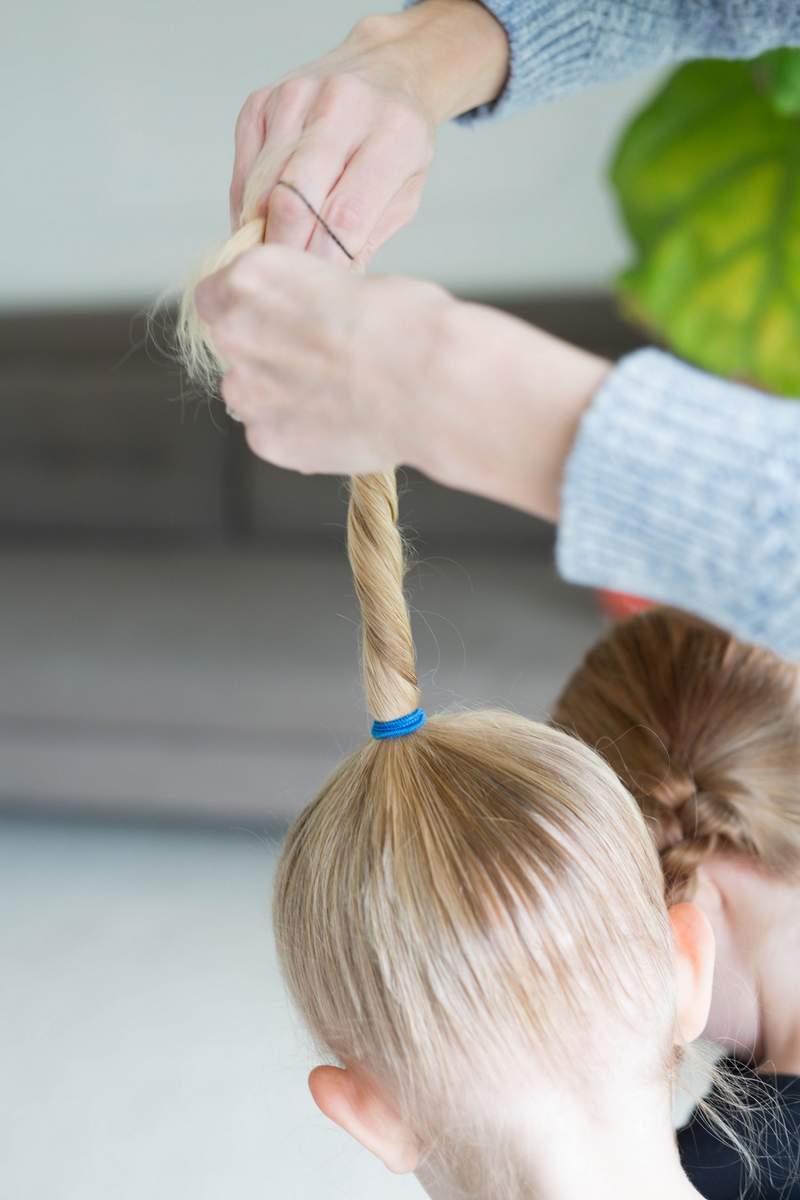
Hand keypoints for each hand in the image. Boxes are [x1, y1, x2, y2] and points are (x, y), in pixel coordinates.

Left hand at [193, 243, 610, 522]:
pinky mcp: (267, 441)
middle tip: (322, 360)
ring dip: (281, 393)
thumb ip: (307, 300)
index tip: (280, 318)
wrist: (434, 385)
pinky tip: (341, 423)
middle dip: (269, 351)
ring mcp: (248, 394)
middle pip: (234, 345)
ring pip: (250, 393)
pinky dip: (298, 431)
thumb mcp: (350, 282)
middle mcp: (236, 334)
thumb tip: (306, 316)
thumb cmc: (408, 324)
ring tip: (338, 395)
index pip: (217, 293)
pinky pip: (272, 434)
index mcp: (251, 280)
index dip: (252, 308)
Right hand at [229, 2, 508, 263]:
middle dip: (286, 250)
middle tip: (288, 284)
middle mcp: (342, 104)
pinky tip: (266, 224)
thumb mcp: (405, 194)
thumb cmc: (398, 145)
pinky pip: (244, 173)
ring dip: (263, 233)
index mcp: (393, 133)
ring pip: (262, 187)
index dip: (323, 263)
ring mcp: (295, 96)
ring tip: (277, 258)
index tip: (313, 293)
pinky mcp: (261, 101)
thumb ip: (366, 238)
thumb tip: (325, 286)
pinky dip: (249, 209)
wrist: (386, 69)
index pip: (344, 215)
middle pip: (294, 198)